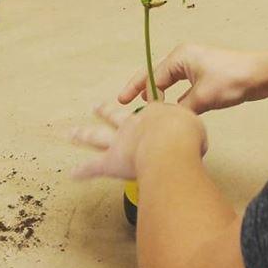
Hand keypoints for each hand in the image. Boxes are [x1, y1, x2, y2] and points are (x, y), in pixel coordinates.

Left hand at [71, 102, 206, 180]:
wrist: (172, 146)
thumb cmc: (186, 136)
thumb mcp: (195, 126)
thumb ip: (190, 130)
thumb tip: (193, 139)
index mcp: (154, 113)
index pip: (149, 105)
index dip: (148, 100)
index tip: (145, 94)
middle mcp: (133, 124)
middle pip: (114, 115)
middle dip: (105, 110)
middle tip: (96, 106)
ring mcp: (119, 142)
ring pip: (97, 136)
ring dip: (83, 134)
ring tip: (72, 133)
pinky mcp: (111, 162)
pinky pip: (93, 168)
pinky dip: (82, 172)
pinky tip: (72, 173)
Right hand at [118, 44, 267, 113]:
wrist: (261, 75)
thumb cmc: (232, 80)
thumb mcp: (202, 97)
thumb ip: (180, 109)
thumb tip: (166, 120)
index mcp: (180, 57)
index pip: (153, 76)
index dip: (140, 92)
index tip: (129, 106)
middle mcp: (185, 58)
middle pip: (157, 75)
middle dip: (142, 89)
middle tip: (124, 102)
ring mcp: (195, 67)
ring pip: (169, 82)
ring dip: (159, 95)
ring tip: (144, 108)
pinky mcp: (205, 76)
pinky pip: (182, 87)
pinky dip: (175, 98)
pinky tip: (171, 110)